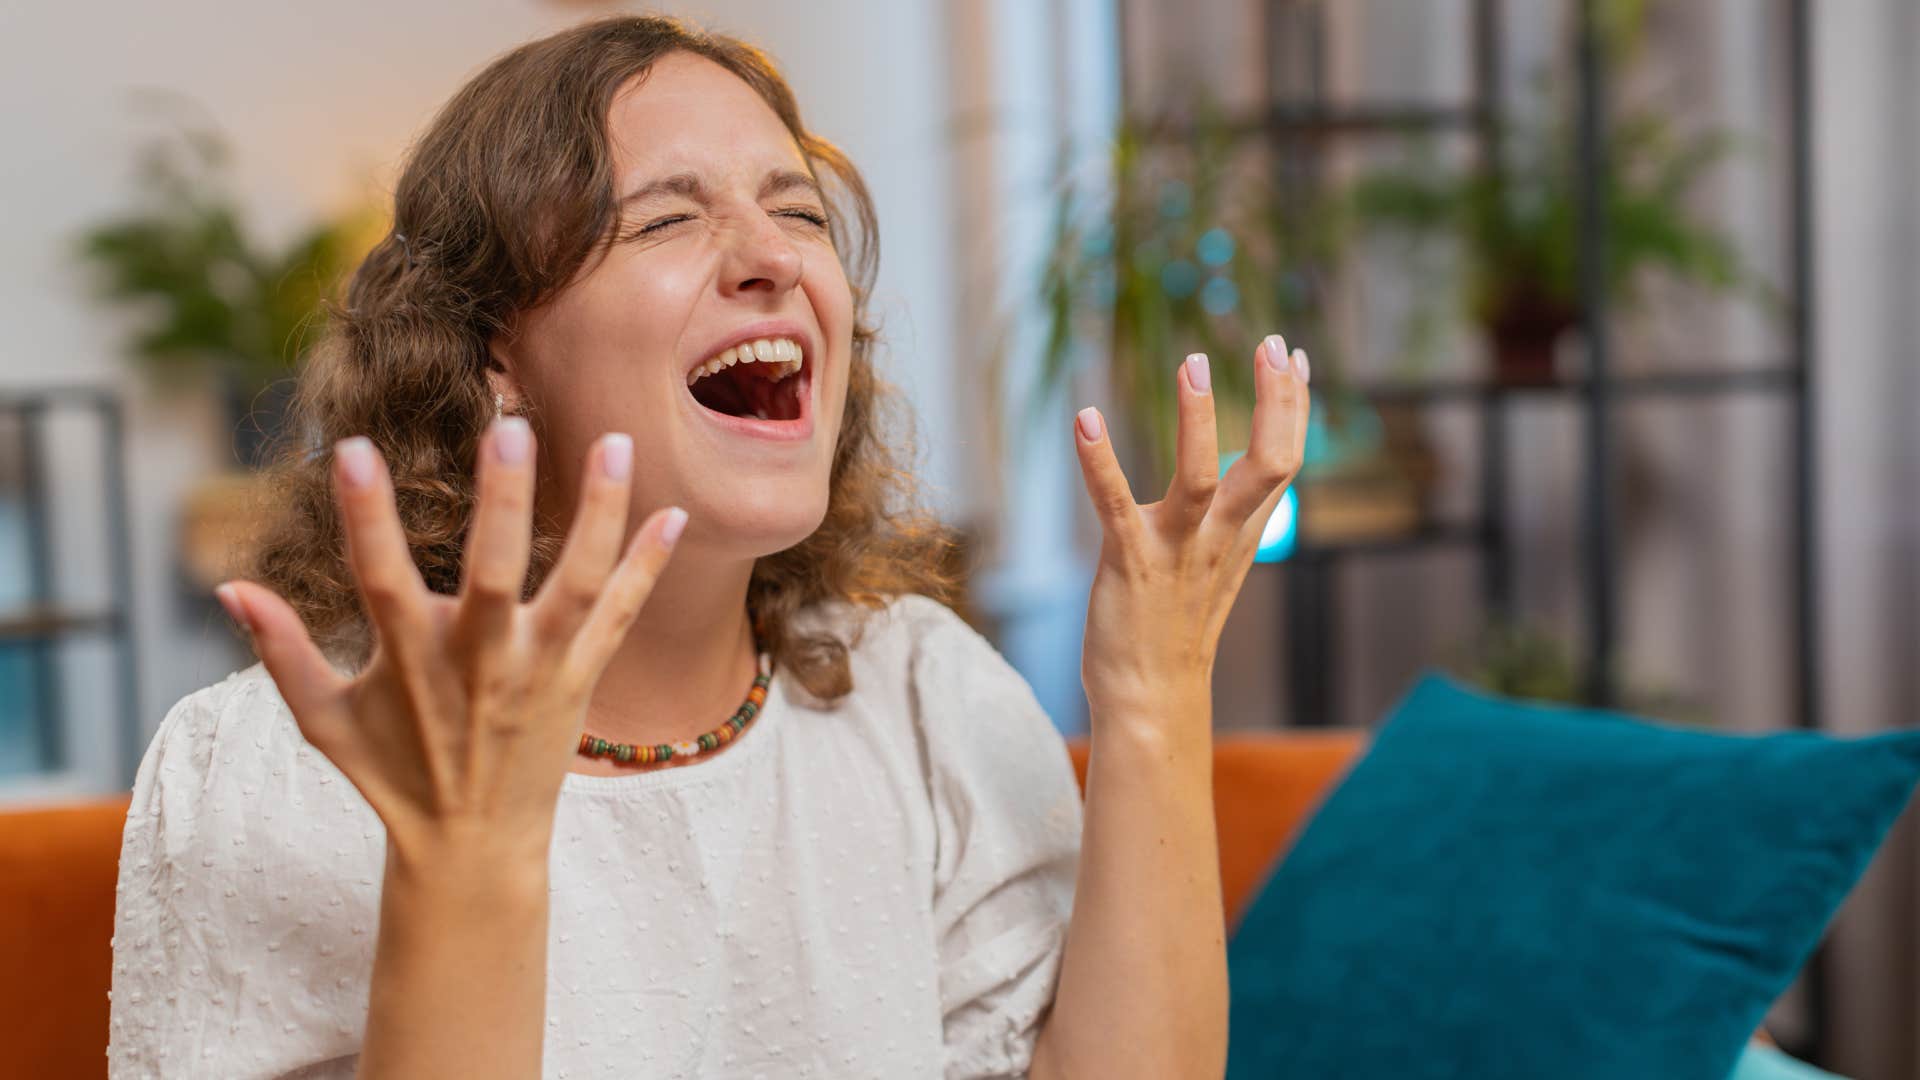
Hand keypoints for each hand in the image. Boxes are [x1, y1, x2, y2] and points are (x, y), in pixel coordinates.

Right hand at [213, 418, 686, 860]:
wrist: (473, 849)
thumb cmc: (393, 775)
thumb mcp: (324, 720)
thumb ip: (281, 650)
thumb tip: (227, 586)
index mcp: (410, 661)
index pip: (378, 579)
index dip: (364, 517)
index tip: (349, 449)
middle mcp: (481, 662)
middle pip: (493, 574)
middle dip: (502, 503)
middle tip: (510, 427)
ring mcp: (540, 670)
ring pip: (577, 585)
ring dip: (600, 514)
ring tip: (614, 442)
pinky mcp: (583, 680)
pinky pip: (623, 616)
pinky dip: (649, 566)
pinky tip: (675, 514)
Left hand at [1072, 334, 1309, 723]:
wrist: (1149, 699)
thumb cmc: (1177, 627)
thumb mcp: (1221, 564)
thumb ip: (1240, 517)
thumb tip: (1255, 472)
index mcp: (1241, 534)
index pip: (1285, 460)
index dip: (1294, 406)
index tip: (1295, 354)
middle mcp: (1219, 538)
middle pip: (1270, 464)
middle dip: (1276, 401)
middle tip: (1274, 344)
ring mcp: (1176, 550)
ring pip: (1202, 479)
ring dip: (1198, 419)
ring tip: (1193, 363)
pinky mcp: (1129, 561)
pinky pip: (1115, 503)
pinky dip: (1099, 460)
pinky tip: (1084, 419)